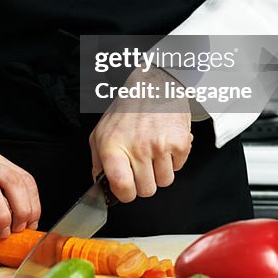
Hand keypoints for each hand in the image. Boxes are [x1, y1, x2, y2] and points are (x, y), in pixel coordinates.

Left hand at [88, 66, 192, 202]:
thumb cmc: (128, 108)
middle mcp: (136, 147)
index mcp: (113, 146)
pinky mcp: (179, 142)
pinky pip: (179, 167)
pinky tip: (166, 143)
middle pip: (146, 190)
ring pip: (165, 182)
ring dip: (161, 171)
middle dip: (145, 181)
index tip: (127, 188)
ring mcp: (159, 145)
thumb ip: (98, 161)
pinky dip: (175, 159)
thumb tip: (100, 185)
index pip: (122, 187)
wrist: (155, 84)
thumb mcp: (102, 132)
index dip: (126, 194)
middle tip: (143, 163)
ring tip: (155, 150)